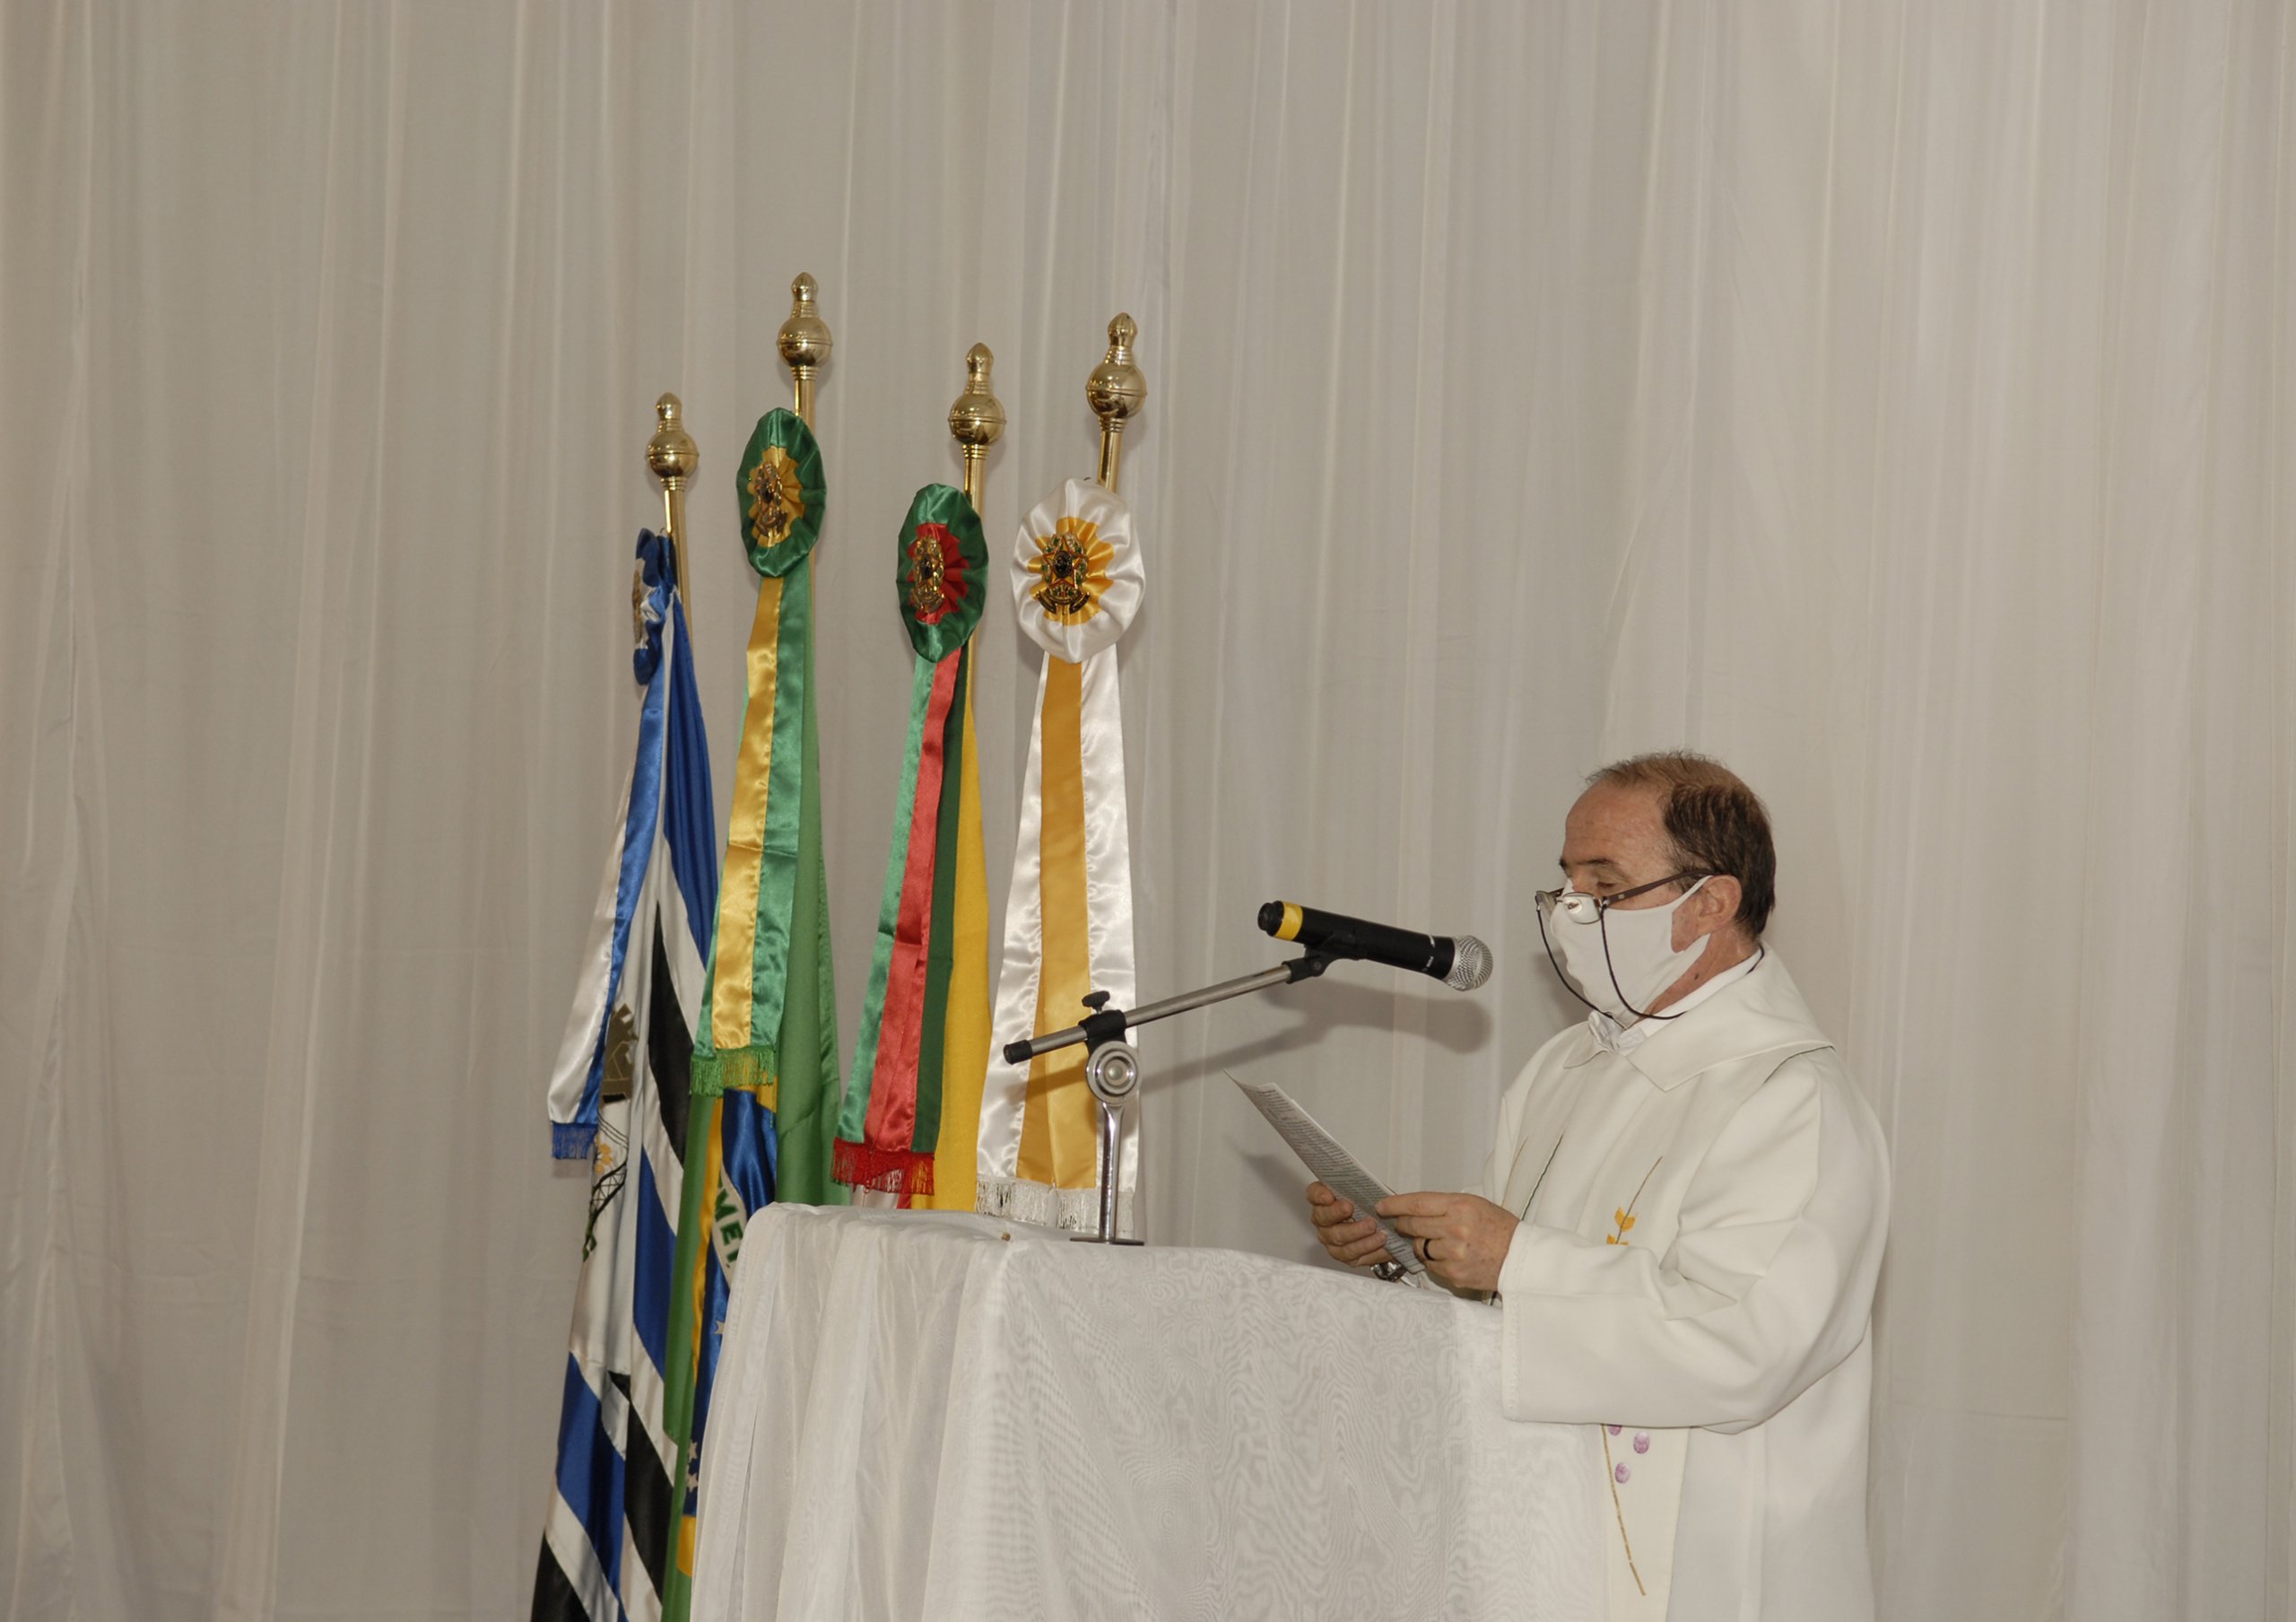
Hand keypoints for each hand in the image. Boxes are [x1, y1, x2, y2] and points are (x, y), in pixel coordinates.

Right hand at [1306, 1181, 1391, 1269]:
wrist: (1383, 1224)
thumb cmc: (1370, 1204)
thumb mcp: (1367, 1189)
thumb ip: (1359, 1185)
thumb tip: (1363, 1183)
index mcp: (1324, 1200)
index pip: (1313, 1194)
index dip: (1318, 1195)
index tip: (1328, 1195)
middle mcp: (1324, 1221)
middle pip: (1323, 1218)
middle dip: (1337, 1213)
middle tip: (1352, 1208)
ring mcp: (1332, 1240)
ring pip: (1339, 1240)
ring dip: (1357, 1234)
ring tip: (1375, 1229)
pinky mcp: (1345, 1256)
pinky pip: (1353, 1255)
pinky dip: (1369, 1249)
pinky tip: (1381, 1242)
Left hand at [1376, 1191, 1518, 1293]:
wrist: (1521, 1257)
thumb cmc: (1499, 1228)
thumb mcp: (1474, 1205)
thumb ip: (1444, 1206)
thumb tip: (1413, 1208)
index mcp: (1460, 1206)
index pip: (1417, 1203)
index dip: (1395, 1204)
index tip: (1382, 1206)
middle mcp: (1455, 1229)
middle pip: (1413, 1225)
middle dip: (1403, 1224)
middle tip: (1401, 1224)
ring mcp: (1453, 1253)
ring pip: (1419, 1247)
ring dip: (1420, 1244)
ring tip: (1435, 1241)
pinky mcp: (1454, 1273)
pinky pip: (1430, 1265)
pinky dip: (1433, 1260)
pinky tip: (1448, 1255)